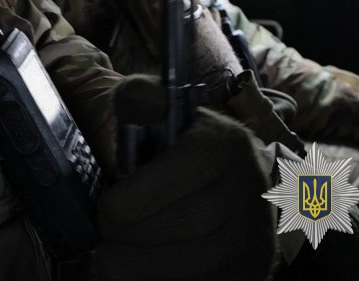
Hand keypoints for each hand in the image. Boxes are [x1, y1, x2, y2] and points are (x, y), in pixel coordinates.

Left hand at [94, 75, 276, 280]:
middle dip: (134, 234)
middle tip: (103, 237)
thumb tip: (132, 95)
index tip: (106, 209)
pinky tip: (141, 270)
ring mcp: (255, 237)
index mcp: (225, 144)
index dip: (137, 197)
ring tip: (113, 259)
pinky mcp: (248, 273)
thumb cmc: (180, 153)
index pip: (186, 170)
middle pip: (189, 222)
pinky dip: (161, 280)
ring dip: (143, 265)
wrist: (232, 190)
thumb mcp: (165, 118)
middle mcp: (250, 190)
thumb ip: (142, 101)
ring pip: (198, 263)